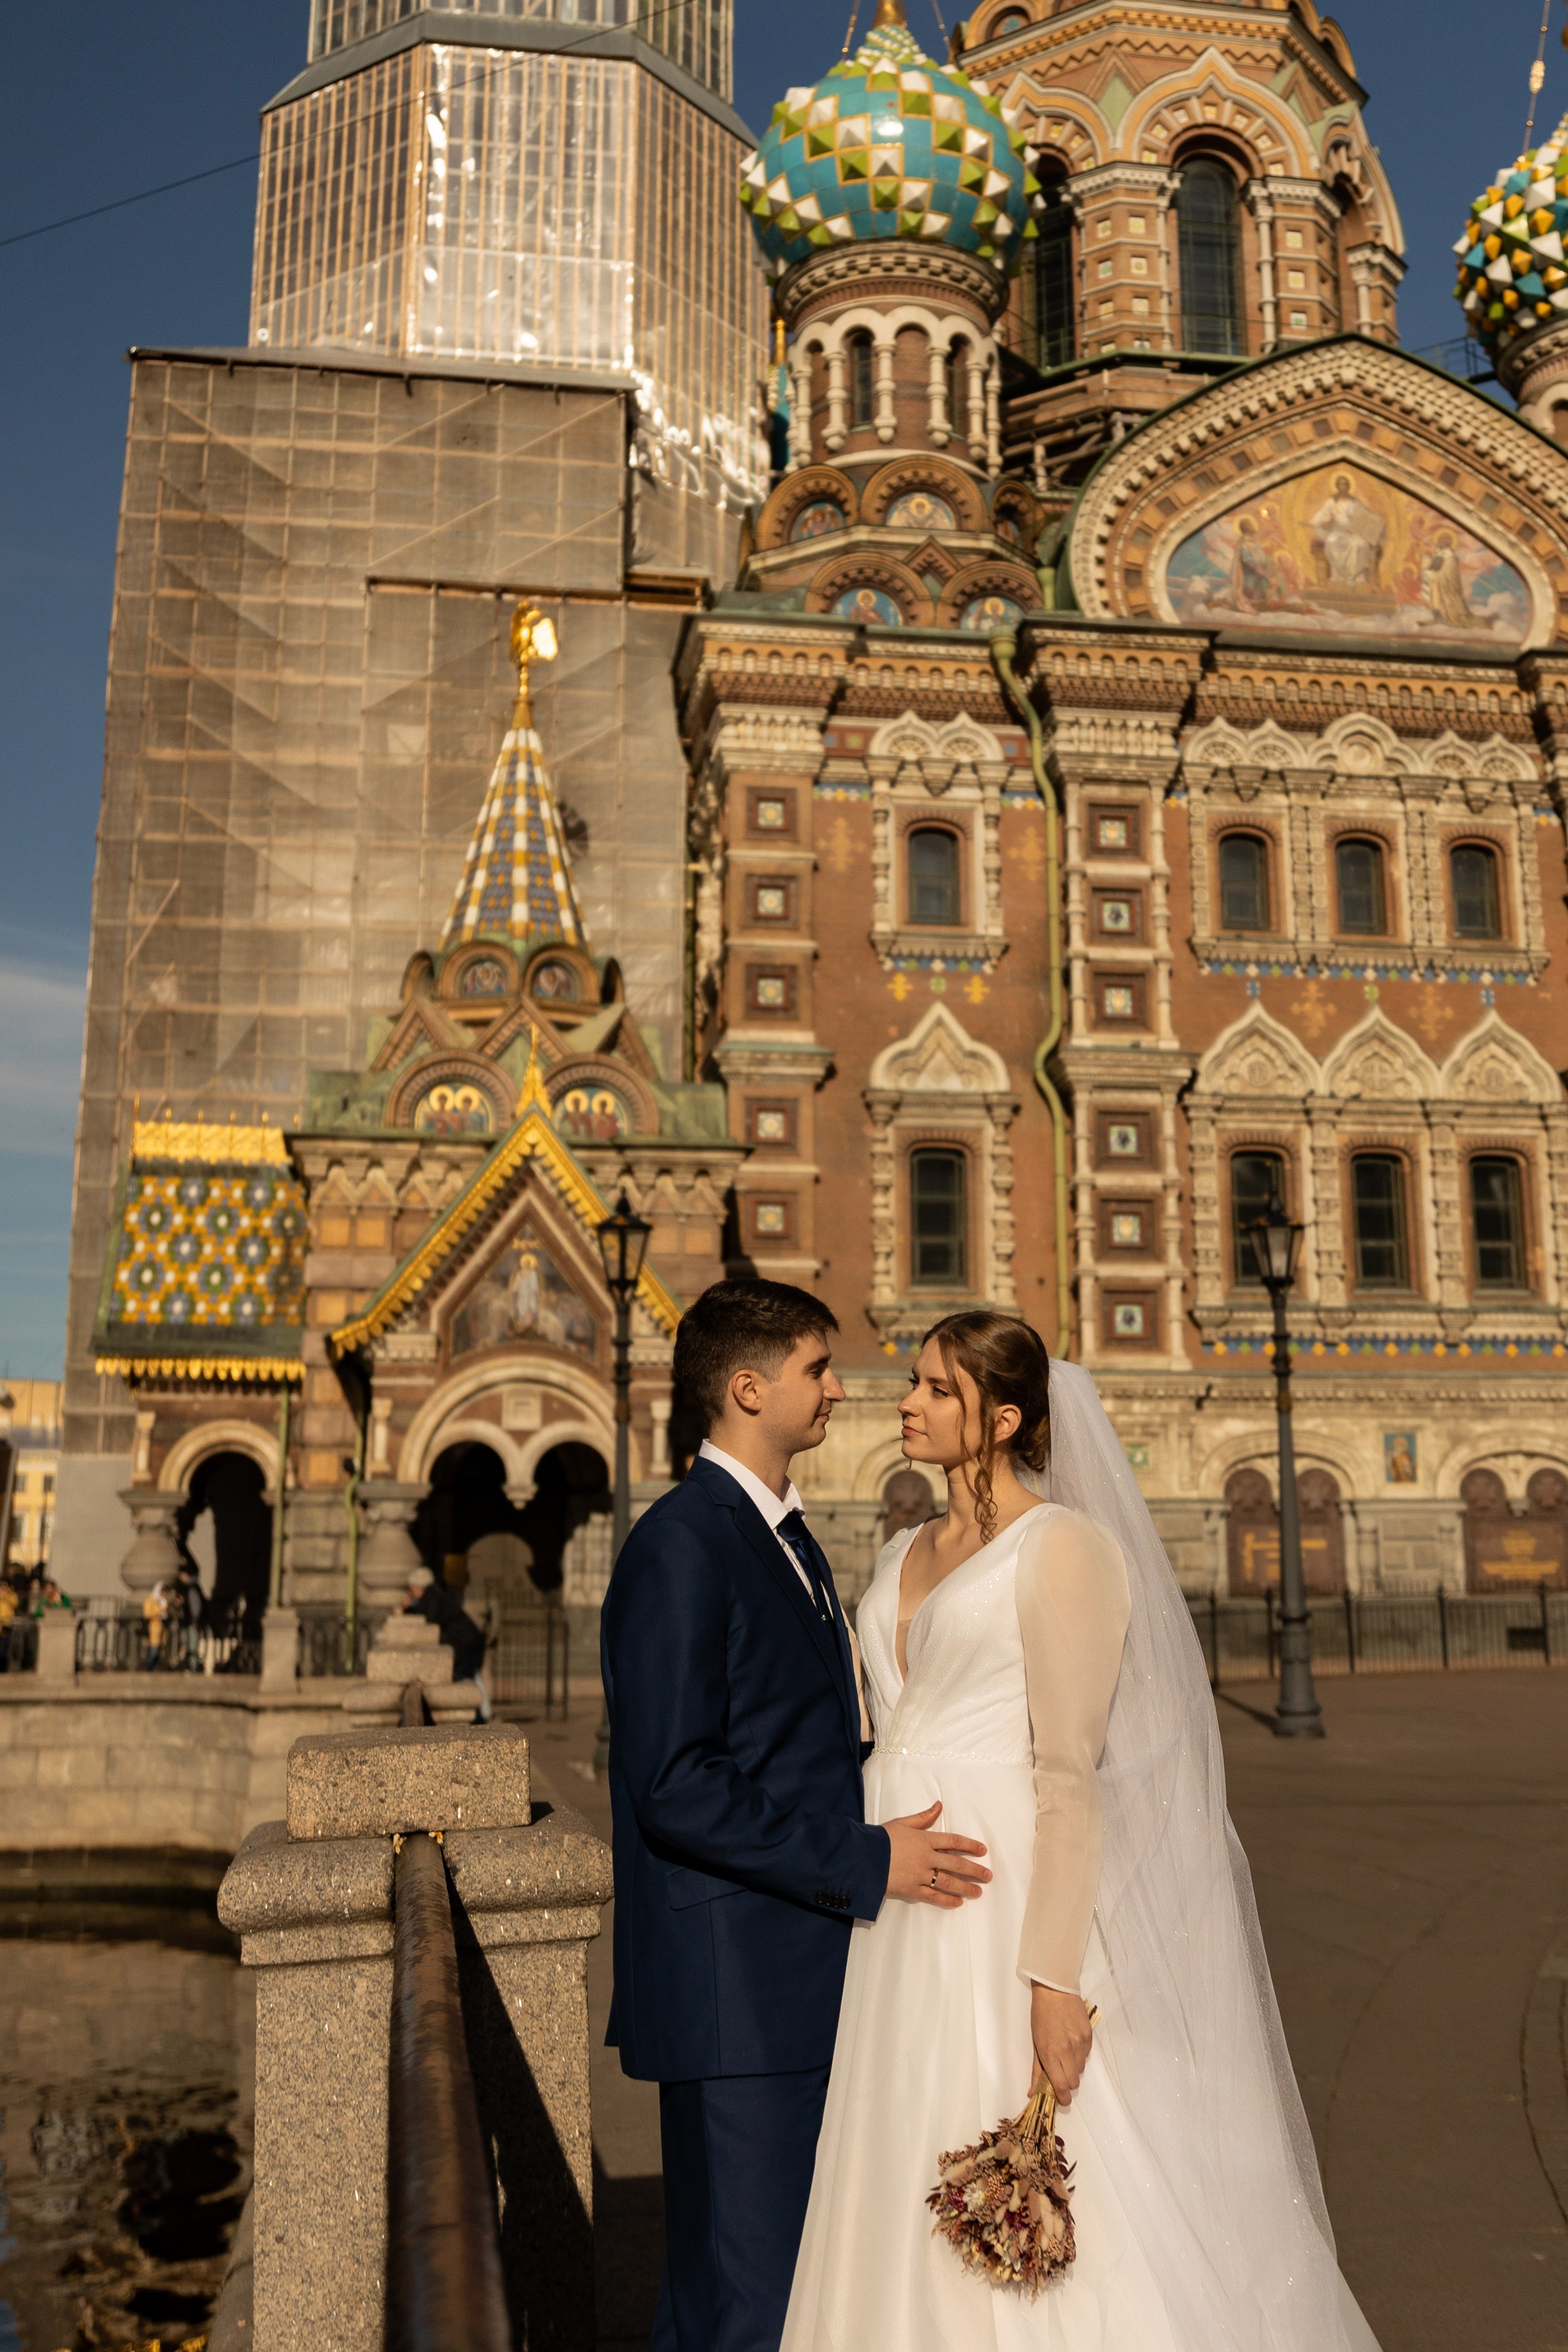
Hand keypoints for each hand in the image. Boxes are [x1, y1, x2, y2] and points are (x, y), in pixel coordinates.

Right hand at [884, 1801, 990, 1909]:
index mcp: (925, 1839)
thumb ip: (923, 1817)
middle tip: (988, 1875)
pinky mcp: (912, 1890)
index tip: (982, 1851)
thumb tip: (939, 1806)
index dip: (970, 1845)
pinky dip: (946, 1900)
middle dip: (974, 1870)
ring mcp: (921, 1875)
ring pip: (949, 1882)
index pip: (953, 1841)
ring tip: (978, 1892)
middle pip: (956, 1863)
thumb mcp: (903, 1823)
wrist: (863, 1856)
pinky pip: (933, 1897)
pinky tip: (957, 1903)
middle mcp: (927, 1857)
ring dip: (966, 1887)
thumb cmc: (882, 1837)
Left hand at [1029, 1984, 1092, 2104]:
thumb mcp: (1035, 2042)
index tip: (1061, 2098)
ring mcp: (1080, 2042)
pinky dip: (1080, 2054)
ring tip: (1065, 2052)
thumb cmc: (1041, 2015)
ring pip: (1081, 2069)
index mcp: (1050, 2053)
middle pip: (1074, 2082)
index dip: (1062, 2097)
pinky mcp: (1089, 2035)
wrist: (1056, 1990)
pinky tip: (1072, 2042)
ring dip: (1073, 2067)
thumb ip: (1036, 2070)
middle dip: (1067, 2082)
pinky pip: (1087, 2055)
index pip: (1061, 2086)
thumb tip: (1032, 2092)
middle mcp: (1067, 2050)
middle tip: (1060, 2073)